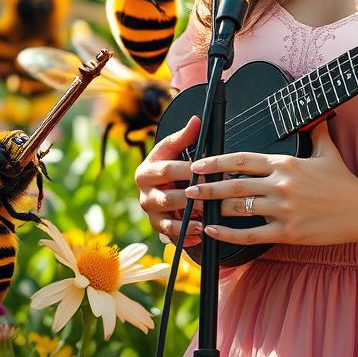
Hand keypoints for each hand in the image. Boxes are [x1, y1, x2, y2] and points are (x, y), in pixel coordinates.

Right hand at [134, 114, 205, 247]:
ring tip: (206, 221)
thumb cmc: (170, 163)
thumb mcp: (173, 149)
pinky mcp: (158, 227)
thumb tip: (197, 119)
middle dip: (191, 199)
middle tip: (213, 198)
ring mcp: (150, 214)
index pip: (168, 170)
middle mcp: (144, 194)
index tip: (208, 170)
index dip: (188, 170)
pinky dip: (186, 236)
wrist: (160, 183)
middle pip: (168, 198)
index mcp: (146, 172)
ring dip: (188, 222)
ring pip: (168, 221)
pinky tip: (200, 235)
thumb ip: (184, 136)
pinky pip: (171, 235)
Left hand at [187, 122, 357, 246]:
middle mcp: (280, 184)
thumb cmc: (344, 182)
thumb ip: (317, 132)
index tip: (198, 163)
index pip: (243, 158)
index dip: (217, 160)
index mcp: (285, 163)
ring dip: (212, 207)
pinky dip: (226, 234)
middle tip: (186, 188)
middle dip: (206, 185)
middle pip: (233, 183)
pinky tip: (211, 231)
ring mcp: (282, 209)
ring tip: (194, 209)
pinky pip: (249, 234)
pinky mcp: (286, 232)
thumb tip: (318, 115)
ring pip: (238, 207)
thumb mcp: (327, 151)